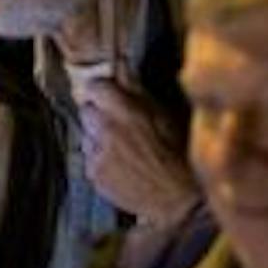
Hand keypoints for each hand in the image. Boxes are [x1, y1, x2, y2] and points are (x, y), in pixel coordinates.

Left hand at [74, 78, 196, 225]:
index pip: (95, 86)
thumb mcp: (165, 116)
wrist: (180, 201)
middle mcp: (106, 129)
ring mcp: (97, 154)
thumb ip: (137, 91)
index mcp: (126, 111)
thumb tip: (121, 66)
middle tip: (118, 126)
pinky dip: (101, 162)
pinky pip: (90, 161)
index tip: (109, 96)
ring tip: (125, 152)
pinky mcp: (94, 175)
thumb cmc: (180, 156)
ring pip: (86, 137)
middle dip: (99, 115)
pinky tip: (122, 169)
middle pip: (86, 111)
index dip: (103, 91)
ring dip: (98, 140)